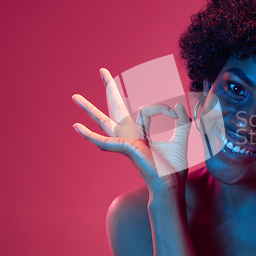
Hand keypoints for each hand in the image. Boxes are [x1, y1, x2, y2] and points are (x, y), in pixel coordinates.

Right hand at [72, 68, 191, 191]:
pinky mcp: (124, 148)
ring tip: (74, 96)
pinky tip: (76, 126)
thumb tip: (178, 104)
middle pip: (116, 107)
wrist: (170, 185)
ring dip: (89, 109)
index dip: (158, 105)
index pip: (142, 108)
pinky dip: (90, 135)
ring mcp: (124, 141)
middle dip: (110, 87)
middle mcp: (130, 134)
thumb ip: (181, 121)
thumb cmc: (172, 167)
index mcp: (141, 132)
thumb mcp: (181, 138)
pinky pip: (107, 139)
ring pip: (104, 120)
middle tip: (102, 70)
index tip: (171, 107)